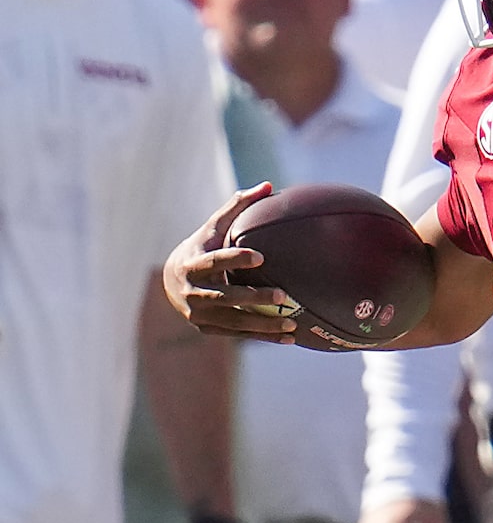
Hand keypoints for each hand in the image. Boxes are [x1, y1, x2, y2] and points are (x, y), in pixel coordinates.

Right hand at [167, 185, 308, 342]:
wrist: (171, 281)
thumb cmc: (202, 248)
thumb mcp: (213, 228)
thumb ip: (237, 208)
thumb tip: (269, 185)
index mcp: (193, 264)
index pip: (214, 262)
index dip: (235, 260)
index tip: (260, 257)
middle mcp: (193, 292)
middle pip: (225, 296)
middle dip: (252, 297)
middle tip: (283, 295)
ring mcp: (199, 314)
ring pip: (234, 321)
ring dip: (263, 324)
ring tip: (292, 323)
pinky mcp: (208, 329)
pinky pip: (239, 335)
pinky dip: (264, 336)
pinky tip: (290, 337)